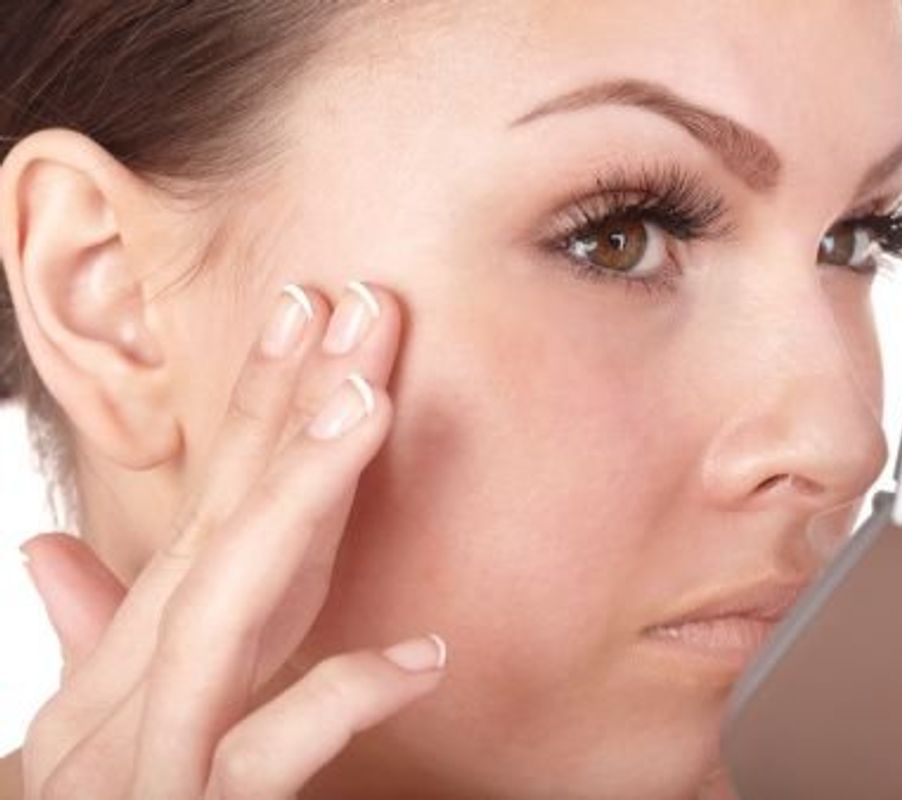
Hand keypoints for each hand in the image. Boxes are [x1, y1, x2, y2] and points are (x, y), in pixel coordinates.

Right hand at [18, 280, 446, 798]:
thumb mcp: (90, 737)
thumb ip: (97, 643)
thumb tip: (52, 549)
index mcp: (127, 664)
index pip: (206, 517)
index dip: (256, 415)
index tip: (310, 318)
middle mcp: (127, 696)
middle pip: (218, 530)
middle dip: (283, 413)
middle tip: (356, 308)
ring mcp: (150, 760)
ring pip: (218, 612)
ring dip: (292, 502)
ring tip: (369, 407)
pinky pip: (262, 756)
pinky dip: (337, 700)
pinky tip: (424, 655)